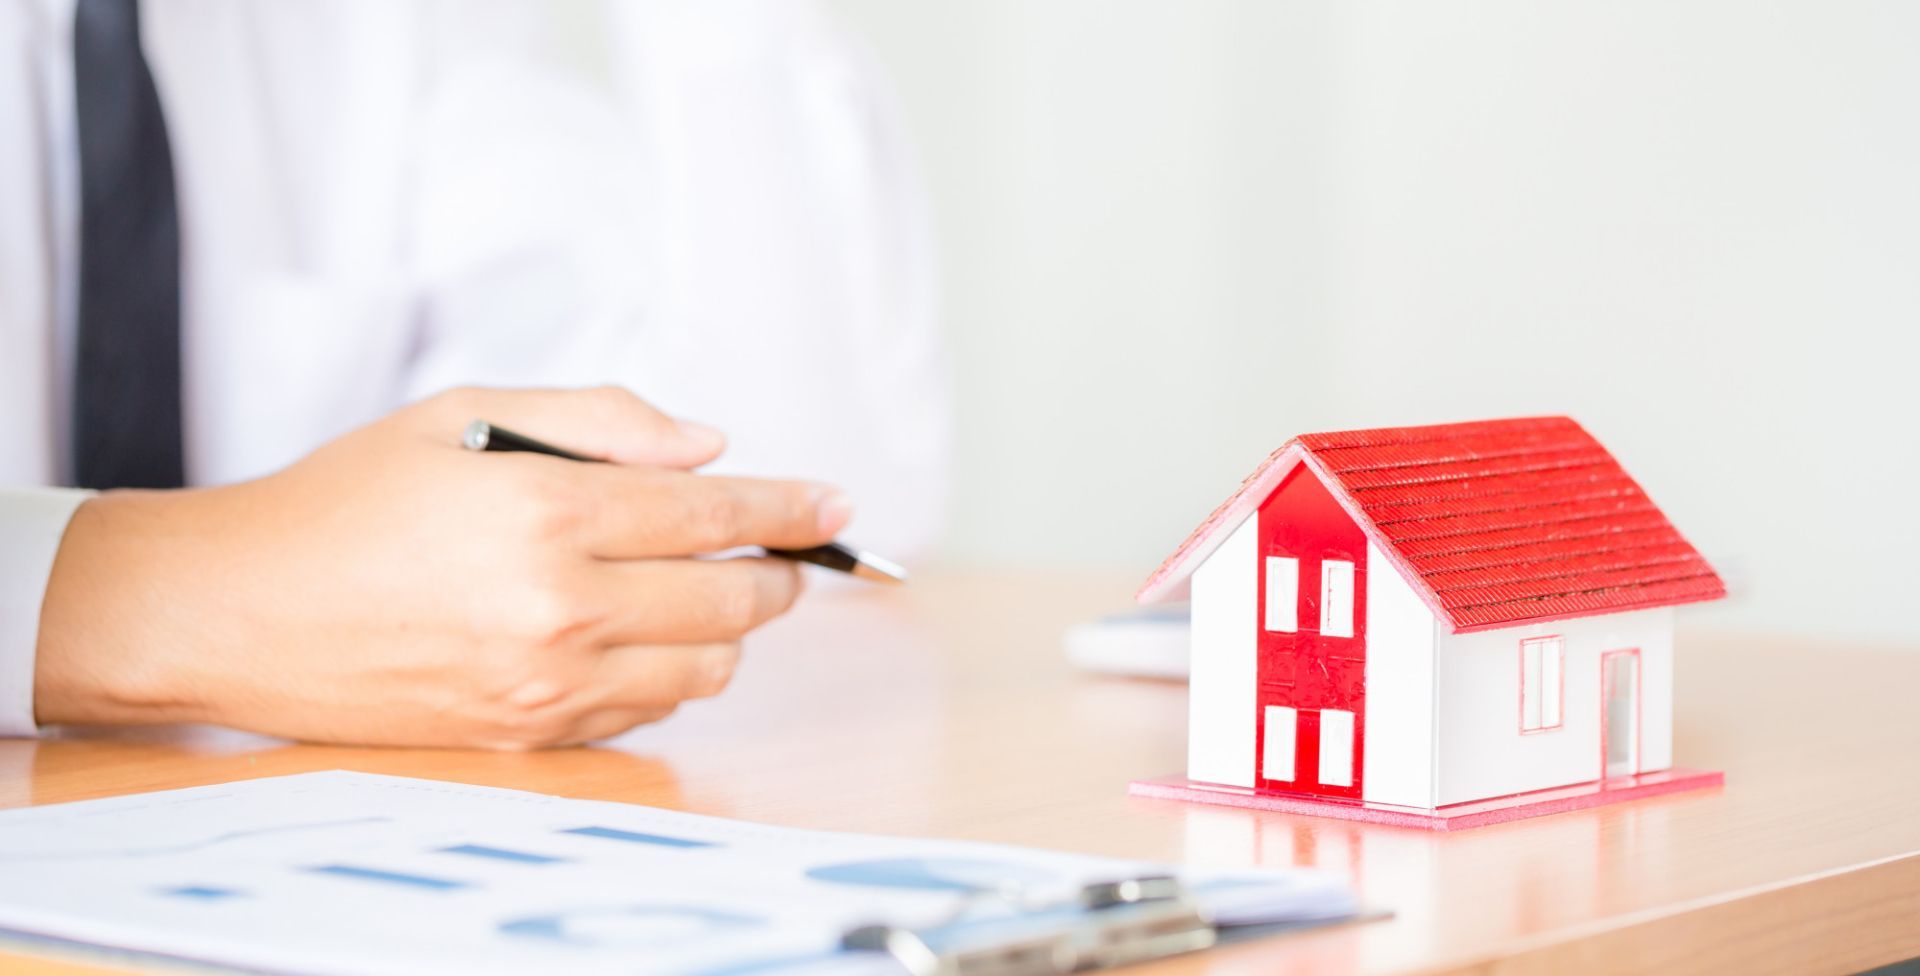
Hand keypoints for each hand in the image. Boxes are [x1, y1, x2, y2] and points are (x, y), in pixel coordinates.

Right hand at [33, 387, 849, 747]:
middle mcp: (559, 606)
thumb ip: (600, 419)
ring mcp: (546, 684)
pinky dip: (669, 672)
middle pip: (733, 600)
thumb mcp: (465, 412)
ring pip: (706, 667)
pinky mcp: (527, 735)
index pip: (715, 512)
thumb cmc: (348, 498)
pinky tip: (636, 635)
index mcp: (547, 511)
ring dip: (725, 627)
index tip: (837, 505)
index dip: (790, 508)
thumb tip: (708, 446)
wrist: (240, 607)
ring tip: (695, 590)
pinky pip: (649, 712)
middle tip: (782, 551)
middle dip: (776, 571)